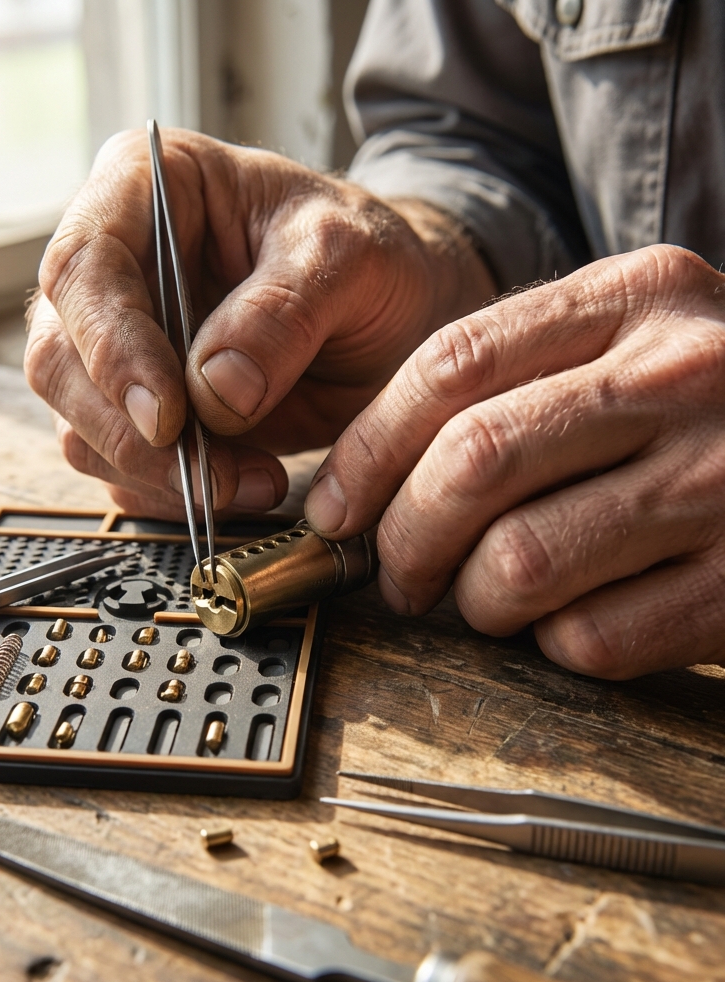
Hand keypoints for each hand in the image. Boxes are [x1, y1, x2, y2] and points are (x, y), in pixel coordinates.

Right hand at [25, 128, 492, 519]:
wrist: (389, 312)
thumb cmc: (365, 257)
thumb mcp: (349, 257)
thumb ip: (284, 311)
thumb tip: (214, 391)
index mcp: (144, 190)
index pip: (84, 267)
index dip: (113, 349)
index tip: (169, 419)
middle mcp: (112, 267)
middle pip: (60, 359)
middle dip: (130, 434)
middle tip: (211, 476)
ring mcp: (114, 344)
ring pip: (79, 424)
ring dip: (155, 474)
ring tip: (253, 480)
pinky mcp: (134, 408)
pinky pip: (117, 466)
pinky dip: (168, 493)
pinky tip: (241, 483)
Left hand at [305, 245, 724, 678]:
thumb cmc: (709, 408)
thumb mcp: (629, 344)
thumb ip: (513, 382)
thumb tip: (360, 479)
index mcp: (637, 296)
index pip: (449, 364)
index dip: (367, 449)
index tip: (333, 508)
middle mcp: (688, 370)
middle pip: (470, 464)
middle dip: (403, 540)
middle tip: (398, 575)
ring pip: (518, 563)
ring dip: (474, 602)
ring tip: (485, 601)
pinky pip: (594, 639)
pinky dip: (559, 645)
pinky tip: (576, 623)